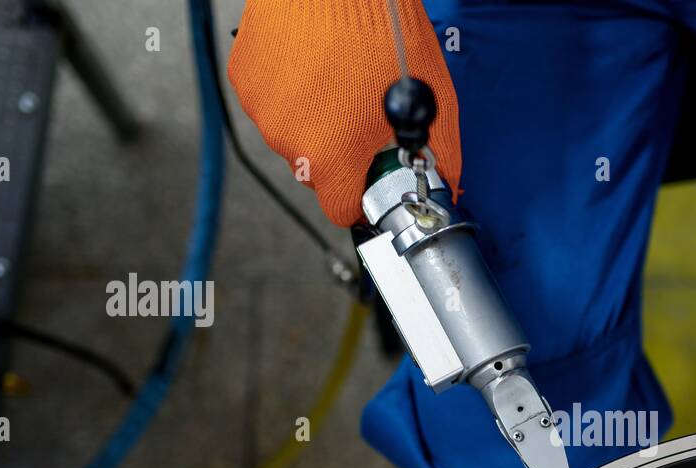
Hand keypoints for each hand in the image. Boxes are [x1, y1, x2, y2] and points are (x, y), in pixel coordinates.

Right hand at [227, 0, 461, 226]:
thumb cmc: (384, 29)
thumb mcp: (433, 97)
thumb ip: (441, 151)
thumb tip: (449, 182)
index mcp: (331, 155)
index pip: (341, 210)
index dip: (360, 196)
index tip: (371, 177)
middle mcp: (287, 138)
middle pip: (317, 173)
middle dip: (340, 154)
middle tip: (361, 117)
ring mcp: (261, 107)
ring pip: (291, 135)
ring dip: (313, 120)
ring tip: (337, 81)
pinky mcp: (245, 76)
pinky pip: (270, 100)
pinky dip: (289, 91)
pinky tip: (312, 64)